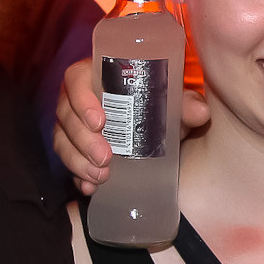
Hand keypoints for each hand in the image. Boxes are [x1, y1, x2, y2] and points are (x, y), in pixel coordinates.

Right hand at [54, 57, 209, 193]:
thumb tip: (200, 112)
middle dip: (83, 140)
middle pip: (67, 114)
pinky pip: (68, 162)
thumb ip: (186, 104)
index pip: (76, 78)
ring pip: (62, 140)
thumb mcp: (173, 103)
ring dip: (78, 161)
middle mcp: (78, 99)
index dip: (82, 99)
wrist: (157, 129)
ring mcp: (73, 125)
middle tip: (105, 158)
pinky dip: (78, 176)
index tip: (99, 122)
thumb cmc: (159, 106)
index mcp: (97, 76)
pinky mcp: (74, 149)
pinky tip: (90, 188)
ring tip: (101, 176)